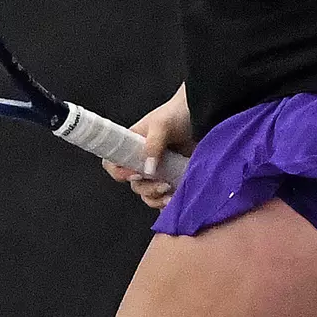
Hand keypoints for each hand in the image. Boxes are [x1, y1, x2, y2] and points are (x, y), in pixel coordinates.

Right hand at [102, 84, 194, 209]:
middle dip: (146, 188)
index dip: (119, 173)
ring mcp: (157, 171)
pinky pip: (162, 197)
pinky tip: (175, 199)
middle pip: (133, 184)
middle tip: (162, 185)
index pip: (113, 163)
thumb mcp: (162, 125)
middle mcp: (141, 160)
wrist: (202, 116)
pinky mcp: (171, 178)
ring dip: (155, 198)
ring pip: (147, 193)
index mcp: (132, 145)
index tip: (135, 175)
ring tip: (170, 195)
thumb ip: (153, 145)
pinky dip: (166, 202)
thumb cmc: (177, 114)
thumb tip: (148, 169)